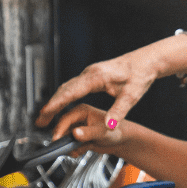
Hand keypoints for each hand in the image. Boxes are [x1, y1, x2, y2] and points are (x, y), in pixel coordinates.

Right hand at [35, 48, 162, 132]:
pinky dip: (64, 97)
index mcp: (96, 77)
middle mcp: (89, 74)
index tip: (44, 113)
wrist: (147, 61)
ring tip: (45, 117)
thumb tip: (108, 127)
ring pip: (67, 88)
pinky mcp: (92, 76)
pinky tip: (61, 106)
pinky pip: (73, 87)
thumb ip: (118, 111)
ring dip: (56, 102)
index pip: (71, 92)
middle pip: (64, 90)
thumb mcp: (131, 95)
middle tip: (39, 122)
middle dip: (50, 106)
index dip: (56, 104)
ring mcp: (89, 74)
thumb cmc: (140, 75)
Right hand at [49, 102, 125, 152]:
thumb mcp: (102, 132)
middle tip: (61, 149)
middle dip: (60, 139)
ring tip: (75, 153)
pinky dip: (72, 149)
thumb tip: (75, 133)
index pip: (65, 118)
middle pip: (61, 127)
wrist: (121, 141)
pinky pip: (68, 144)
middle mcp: (77, 117)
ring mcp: (76, 127)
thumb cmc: (115, 132)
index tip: (56, 139)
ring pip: (64, 137)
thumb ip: (89, 133)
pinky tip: (79, 152)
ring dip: (67, 146)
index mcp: (82, 110)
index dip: (59, 129)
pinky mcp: (77, 136)